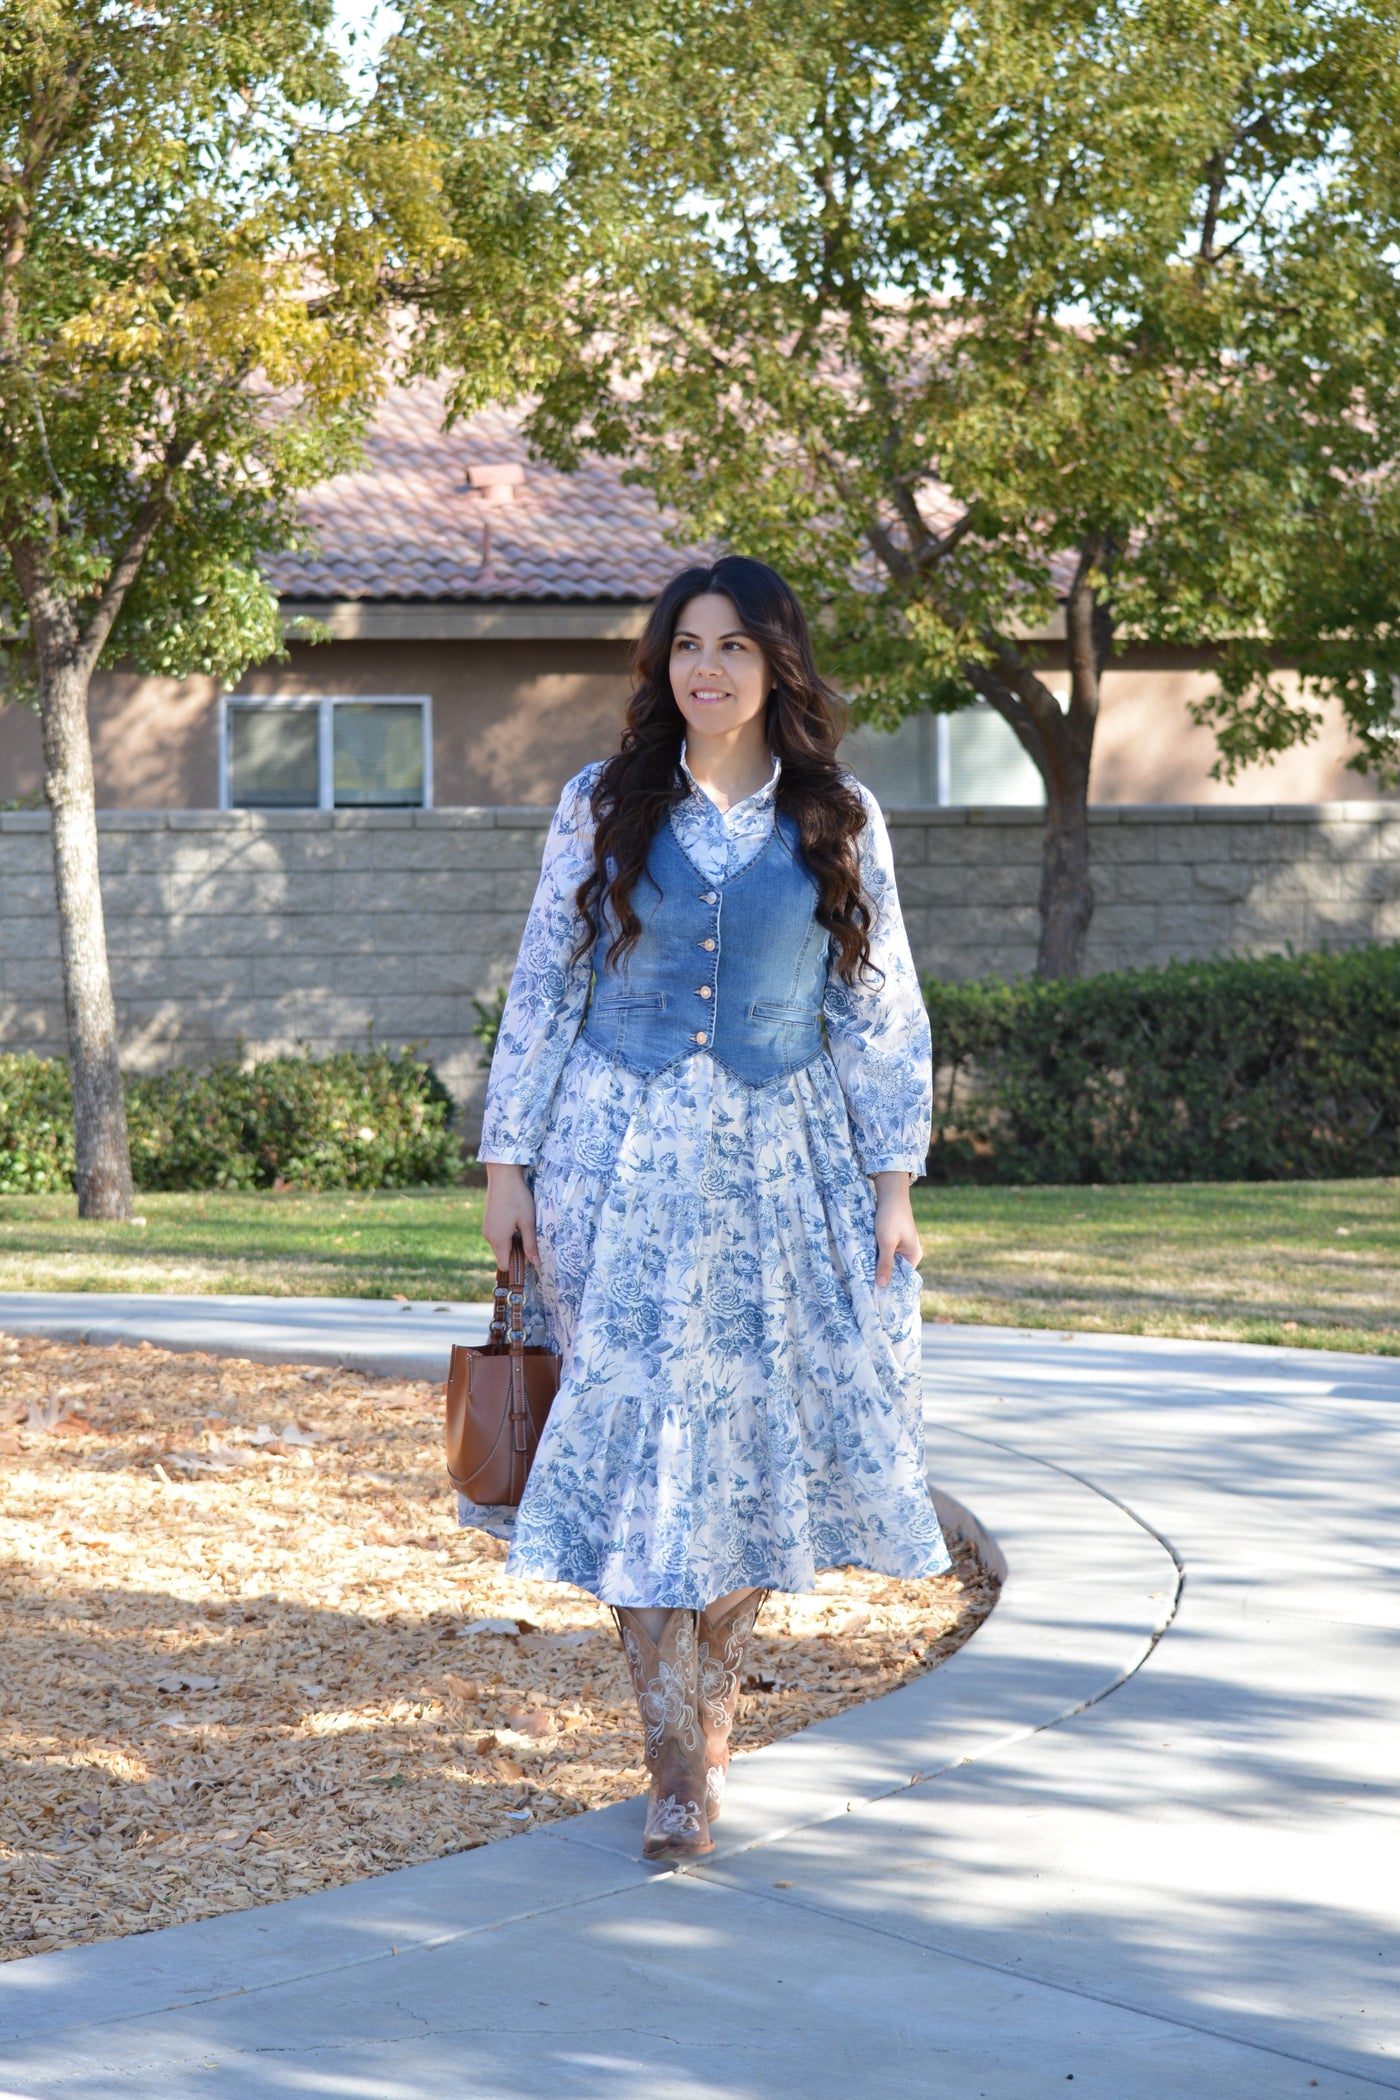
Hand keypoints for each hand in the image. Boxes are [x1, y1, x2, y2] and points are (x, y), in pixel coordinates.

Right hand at [482, 1162, 538, 1269]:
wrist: (503, 1176)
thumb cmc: (517, 1198)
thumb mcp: (528, 1222)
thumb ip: (530, 1244)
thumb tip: (535, 1263)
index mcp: (498, 1239)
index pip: (505, 1265)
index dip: (518, 1264)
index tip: (529, 1255)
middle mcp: (489, 1237)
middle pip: (503, 1256)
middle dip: (516, 1252)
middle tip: (530, 1237)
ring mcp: (486, 1229)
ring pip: (501, 1246)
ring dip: (513, 1242)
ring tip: (523, 1226)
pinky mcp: (488, 1222)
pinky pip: (498, 1236)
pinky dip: (507, 1234)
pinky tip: (516, 1220)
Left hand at [872, 1170, 920, 1288]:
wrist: (890, 1194)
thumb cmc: (891, 1218)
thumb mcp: (887, 1242)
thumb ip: (885, 1264)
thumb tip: (882, 1286)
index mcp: (914, 1256)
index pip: (902, 1278)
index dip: (889, 1285)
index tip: (875, 1294)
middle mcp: (909, 1253)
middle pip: (894, 1270)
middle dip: (881, 1275)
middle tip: (864, 1286)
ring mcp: (900, 1247)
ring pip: (886, 1261)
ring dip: (876, 1264)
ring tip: (862, 1276)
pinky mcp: (891, 1240)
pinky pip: (883, 1253)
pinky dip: (875, 1256)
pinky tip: (864, 1260)